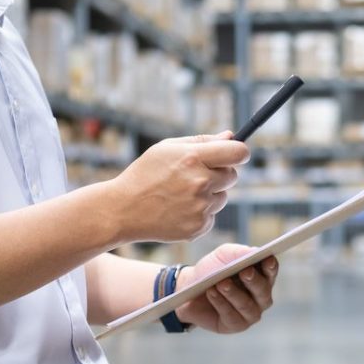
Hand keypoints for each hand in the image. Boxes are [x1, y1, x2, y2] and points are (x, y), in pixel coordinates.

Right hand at [105, 132, 247, 243]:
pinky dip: (200, 213)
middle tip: (195, 176)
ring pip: (222, 197)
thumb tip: (230, 136)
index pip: (238, 153)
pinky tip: (179, 210)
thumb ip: (201, 141)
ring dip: (210, 195)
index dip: (239, 152)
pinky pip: (212, 216)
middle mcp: (200, 182)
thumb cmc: (145, 174)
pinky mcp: (199, 226)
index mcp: (193, 158)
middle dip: (220, 174)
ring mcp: (200, 207)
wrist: (123, 210)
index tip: (236, 155)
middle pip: (232, 175)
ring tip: (181, 195)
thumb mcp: (166, 148)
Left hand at [175, 244, 278, 333]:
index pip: (271, 272)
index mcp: (262, 277)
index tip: (267, 260)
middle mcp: (261, 298)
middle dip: (254, 281)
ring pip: (246, 305)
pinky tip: (211, 293)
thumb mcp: (223, 256)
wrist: (189, 288)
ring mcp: (250, 313)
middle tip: (245, 272)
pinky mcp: (235, 325)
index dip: (271, 267)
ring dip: (233, 293)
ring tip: (221, 283)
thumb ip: (239, 253)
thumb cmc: (212, 270)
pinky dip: (220, 303)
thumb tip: (254, 252)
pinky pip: (231, 315)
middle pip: (263, 291)